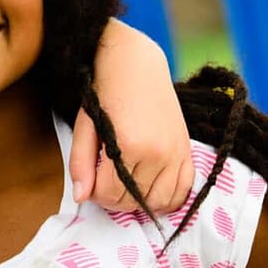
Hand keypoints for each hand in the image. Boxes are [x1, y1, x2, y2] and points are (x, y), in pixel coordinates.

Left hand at [75, 18, 192, 211]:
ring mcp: (175, 153)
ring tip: (126, 184)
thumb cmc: (106, 94)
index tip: (92, 181)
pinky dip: (168, 199)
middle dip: (114, 198)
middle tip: (106, 180)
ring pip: (158, 202)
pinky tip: (151, 190)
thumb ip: (81, 164)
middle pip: (132, 200)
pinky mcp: (187, 150)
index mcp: (128, 146)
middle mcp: (156, 153)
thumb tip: (80, 198)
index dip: (95, 194)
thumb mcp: (86, 126)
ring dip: (139, 201)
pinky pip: (183, 191)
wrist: (136, 65)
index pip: (109, 194)